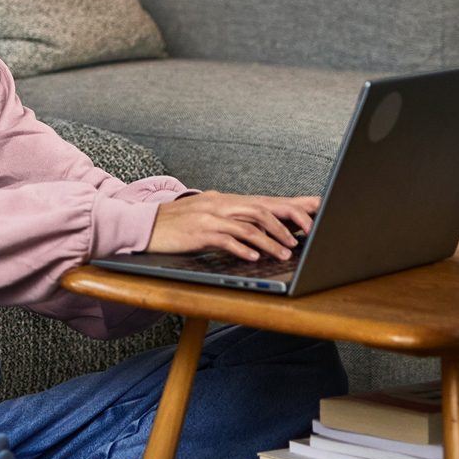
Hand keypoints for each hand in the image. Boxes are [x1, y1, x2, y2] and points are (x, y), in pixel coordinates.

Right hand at [146, 191, 319, 260]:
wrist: (145, 224)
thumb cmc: (178, 224)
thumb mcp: (207, 215)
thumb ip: (231, 218)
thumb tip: (258, 228)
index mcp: (225, 200)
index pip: (264, 201)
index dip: (289, 207)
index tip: (312, 214)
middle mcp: (220, 204)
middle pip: (260, 209)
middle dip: (286, 222)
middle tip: (306, 235)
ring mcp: (209, 216)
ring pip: (247, 225)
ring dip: (268, 240)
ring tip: (284, 253)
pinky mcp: (198, 232)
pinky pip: (225, 239)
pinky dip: (242, 248)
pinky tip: (253, 257)